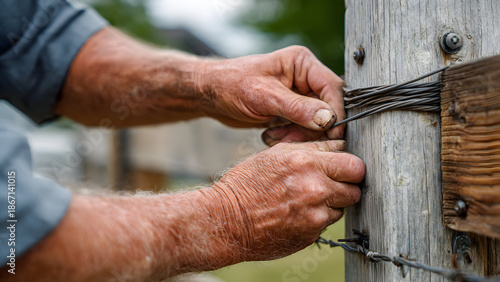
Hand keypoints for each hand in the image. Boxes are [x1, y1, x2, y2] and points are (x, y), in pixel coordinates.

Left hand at [196, 46, 345, 144]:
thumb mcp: (264, 96)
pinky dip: (291, 137)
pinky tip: (272, 134)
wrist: (210, 95)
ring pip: (316, 123)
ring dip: (299, 135)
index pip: (332, 88)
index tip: (332, 132)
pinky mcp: (291, 112)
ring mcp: (299, 96)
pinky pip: (303, 130)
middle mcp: (304, 78)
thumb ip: (297, 108)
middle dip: (313, 128)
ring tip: (275, 135)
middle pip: (327, 108)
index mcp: (302, 63)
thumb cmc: (231, 85)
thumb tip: (329, 119)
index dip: (335, 112)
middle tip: (292, 138)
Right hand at [199, 140, 364, 260]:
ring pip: (345, 203)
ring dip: (334, 200)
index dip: (345, 161)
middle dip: (348, 180)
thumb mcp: (275, 154)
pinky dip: (319, 216)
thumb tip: (338, 148)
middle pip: (357, 180)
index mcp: (305, 161)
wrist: (227, 220)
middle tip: (334, 181)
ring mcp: (316, 212)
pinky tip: (298, 212)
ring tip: (308, 198)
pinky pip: (329, 221)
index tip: (340, 165)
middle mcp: (315, 186)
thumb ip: (309, 150)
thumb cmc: (246, 184)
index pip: (350, 158)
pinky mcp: (313, 232)